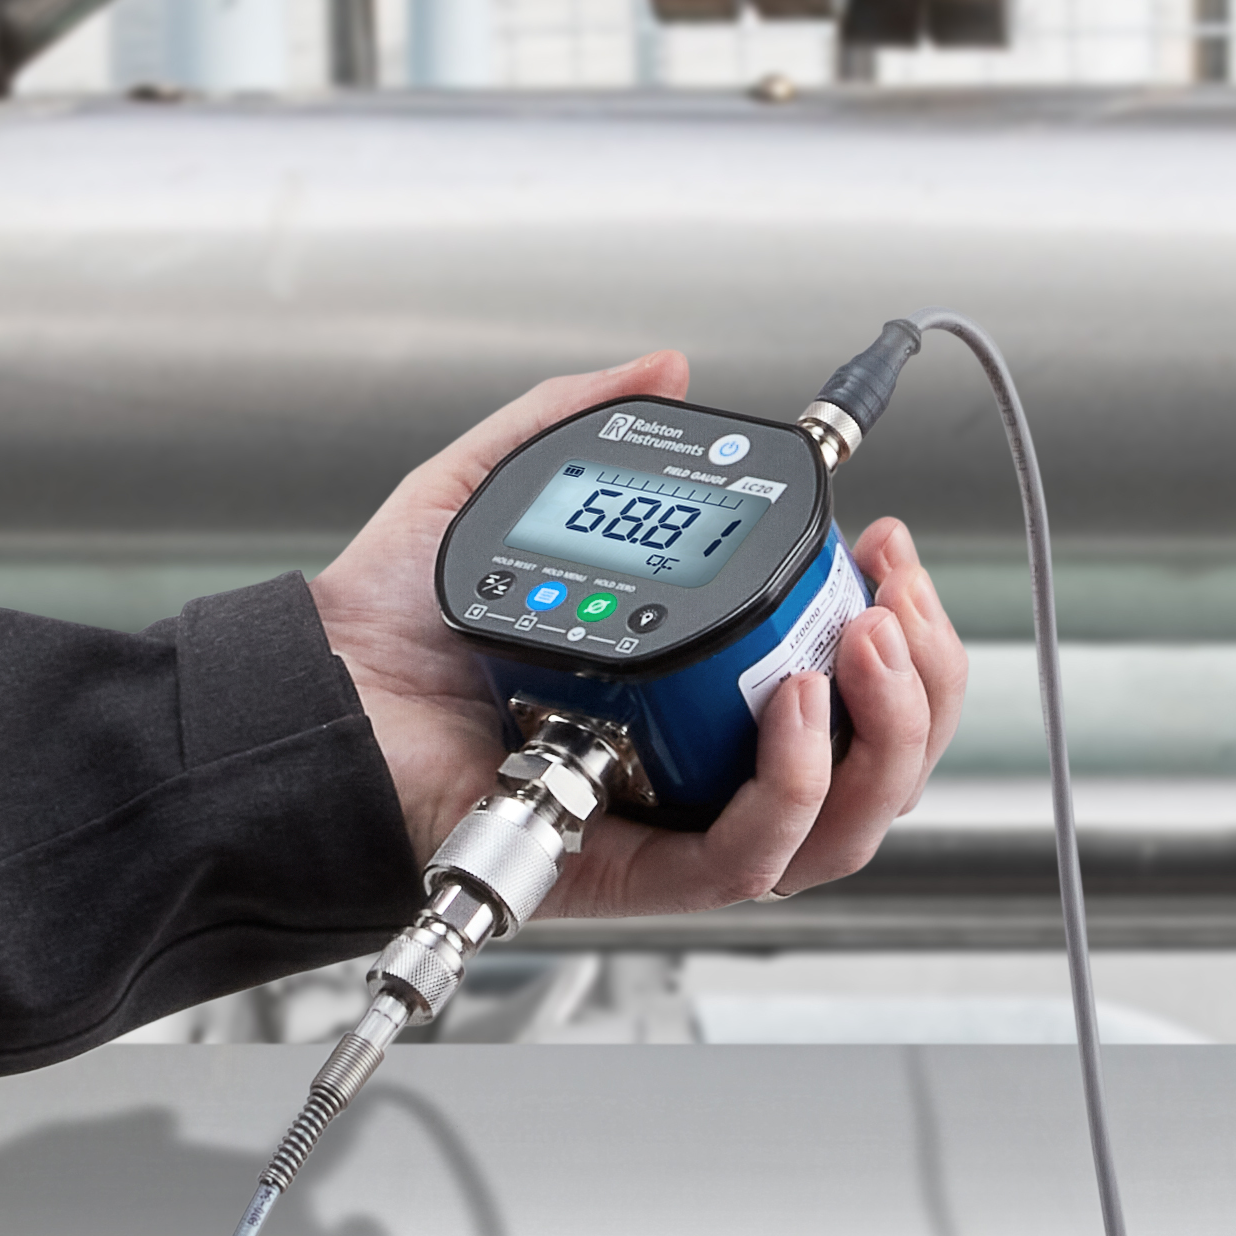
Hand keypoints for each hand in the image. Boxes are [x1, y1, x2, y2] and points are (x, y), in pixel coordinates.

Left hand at [313, 351, 969, 915]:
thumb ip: (581, 418)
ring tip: (870, 644)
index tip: (890, 549)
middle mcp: (706, 766)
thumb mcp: (493, 486)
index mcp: (703, 691)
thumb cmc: (386, 625)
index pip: (853, 689)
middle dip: (924, 679)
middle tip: (895, 599)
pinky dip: (795, 786)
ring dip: (887, 734)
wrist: (311, 699)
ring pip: (843, 821)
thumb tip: (667, 364)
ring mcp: (677, 825)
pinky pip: (750, 858)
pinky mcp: (634, 871)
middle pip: (878, 761)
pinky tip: (795, 706)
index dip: (903, 628)